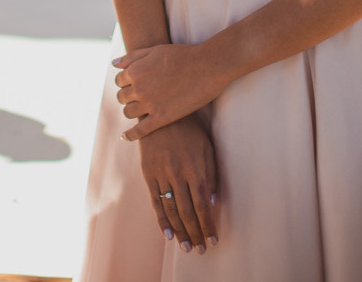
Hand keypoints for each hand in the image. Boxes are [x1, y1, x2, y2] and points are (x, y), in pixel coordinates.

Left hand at [113, 43, 230, 140]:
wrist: (208, 67)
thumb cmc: (183, 55)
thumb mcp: (155, 50)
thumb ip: (132, 57)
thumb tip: (113, 64)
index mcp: (135, 70)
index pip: (119, 81)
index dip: (126, 82)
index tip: (134, 84)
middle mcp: (138, 88)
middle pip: (122, 97)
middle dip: (128, 96)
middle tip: (139, 97)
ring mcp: (149, 104)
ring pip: (129, 113)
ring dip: (131, 111)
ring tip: (140, 110)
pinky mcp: (162, 118)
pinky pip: (140, 131)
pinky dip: (130, 135)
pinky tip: (125, 137)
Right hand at [137, 115, 218, 253]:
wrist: (160, 112)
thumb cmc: (190, 129)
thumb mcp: (207, 147)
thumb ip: (212, 174)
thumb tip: (212, 202)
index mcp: (195, 168)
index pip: (202, 205)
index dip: (208, 225)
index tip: (213, 240)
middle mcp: (177, 174)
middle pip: (187, 212)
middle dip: (195, 233)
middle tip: (200, 250)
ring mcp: (161, 174)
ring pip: (171, 210)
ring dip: (180, 232)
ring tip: (186, 247)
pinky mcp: (148, 173)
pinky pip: (155, 202)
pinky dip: (161, 220)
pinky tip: (168, 234)